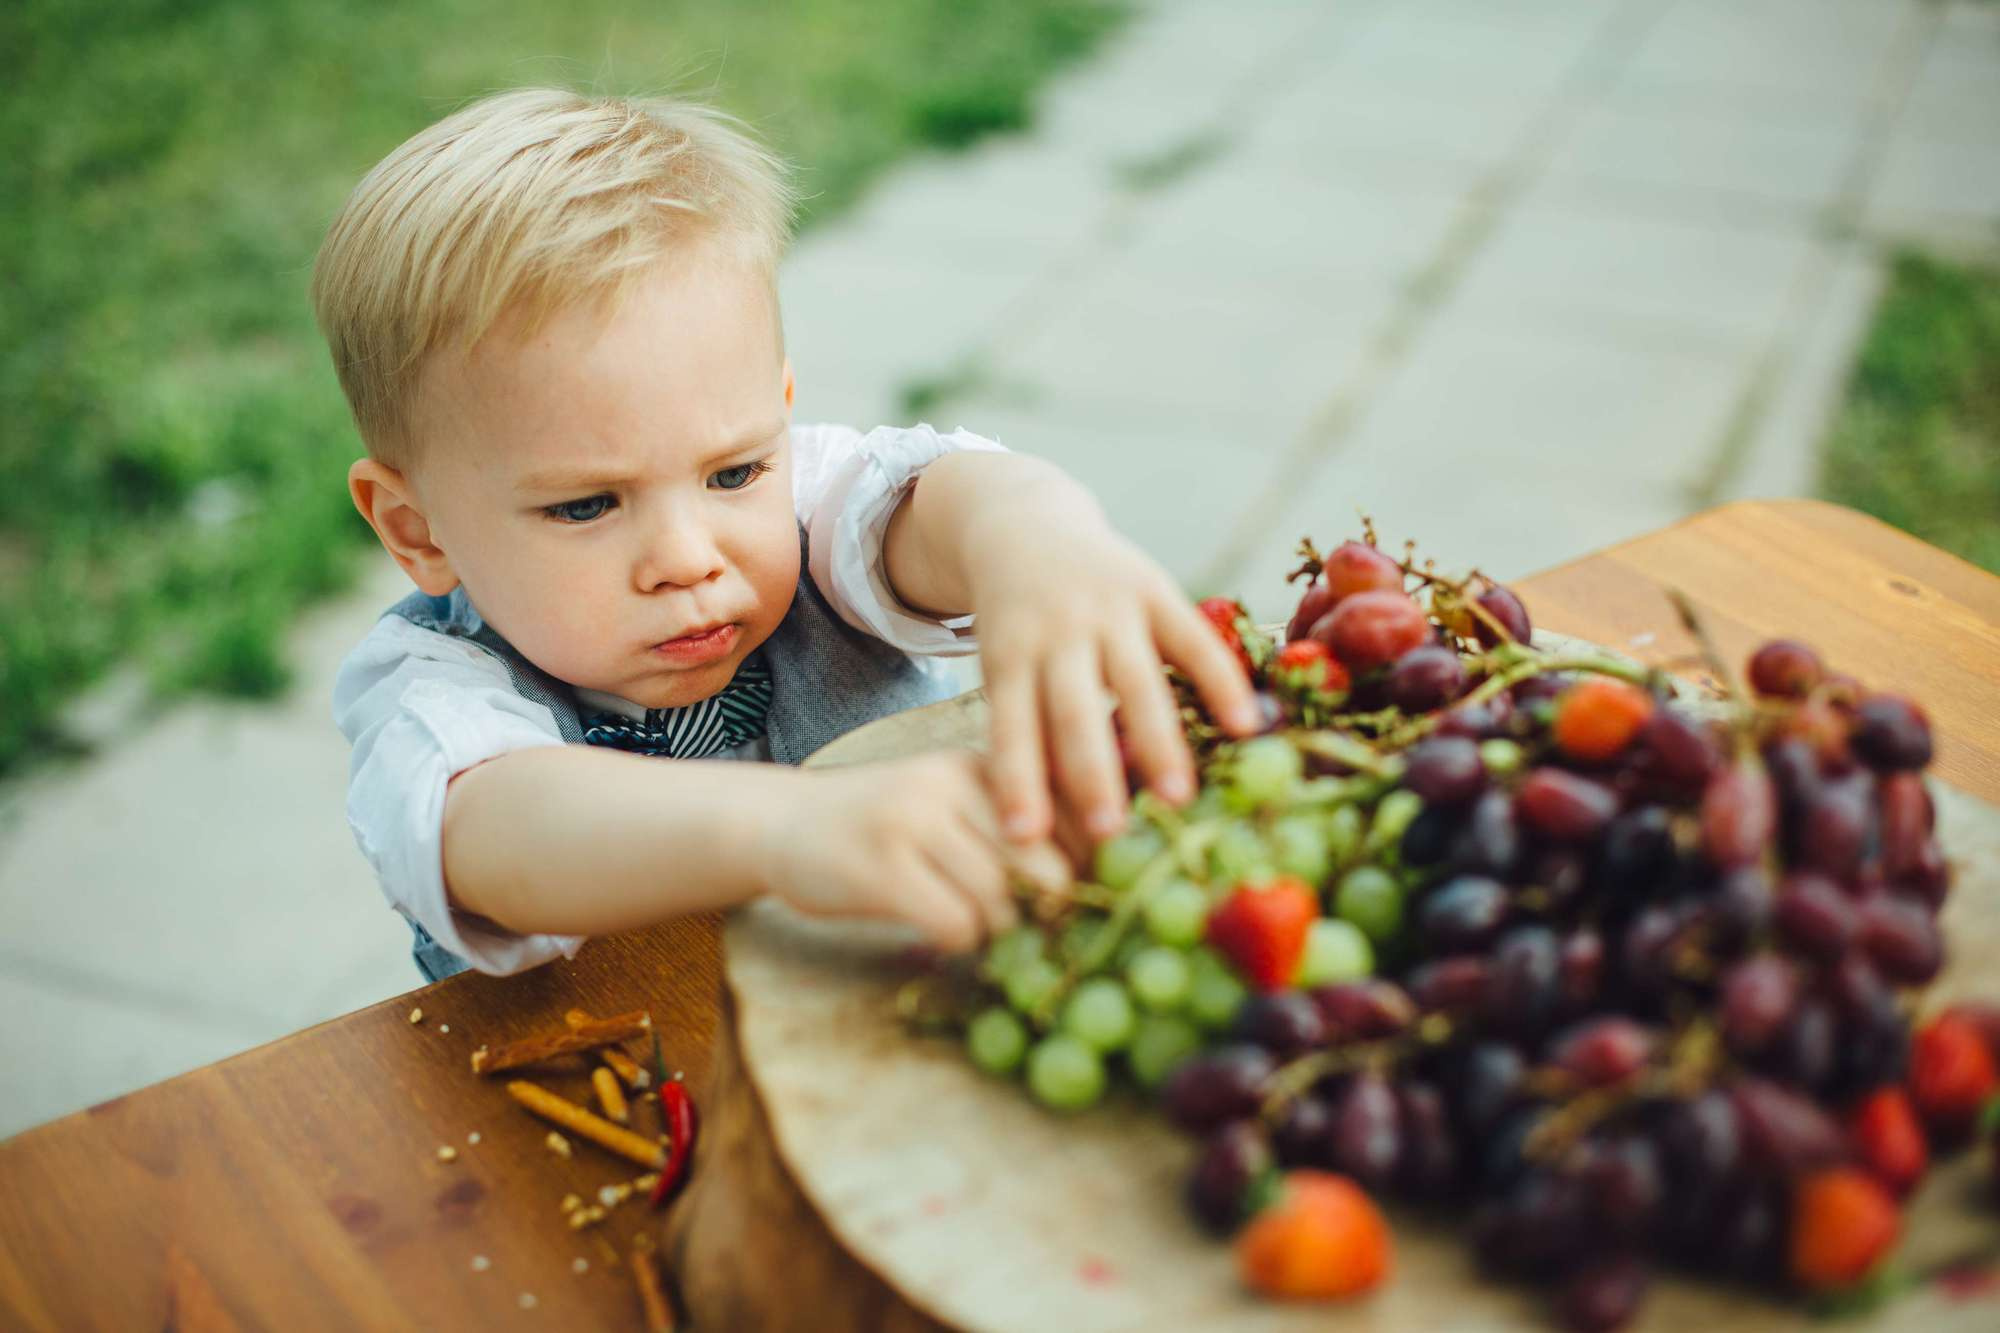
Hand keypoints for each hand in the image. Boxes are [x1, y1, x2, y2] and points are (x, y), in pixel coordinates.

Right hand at [754, 753, 1068, 951]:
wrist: (782, 823)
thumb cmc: (884, 823)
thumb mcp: (951, 798)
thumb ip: (1013, 817)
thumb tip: (1101, 870)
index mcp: (980, 765)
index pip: (1069, 816)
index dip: (1088, 868)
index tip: (1082, 896)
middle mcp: (950, 784)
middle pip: (1045, 864)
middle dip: (1050, 910)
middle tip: (1038, 929)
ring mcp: (913, 823)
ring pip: (1002, 900)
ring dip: (1000, 931)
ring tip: (982, 926)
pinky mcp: (881, 868)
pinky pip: (956, 923)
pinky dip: (961, 941)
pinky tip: (942, 931)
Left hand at [968, 505, 1261, 846]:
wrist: (1024, 525)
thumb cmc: (1014, 627)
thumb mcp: (1001, 664)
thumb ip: (1022, 726)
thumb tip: (1039, 829)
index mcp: (1007, 655)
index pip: (1011, 727)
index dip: (1017, 782)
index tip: (1025, 839)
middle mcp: (1055, 631)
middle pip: (1072, 709)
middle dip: (1089, 772)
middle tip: (1107, 832)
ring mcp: (1106, 607)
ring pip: (1134, 681)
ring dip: (1155, 740)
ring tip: (1177, 798)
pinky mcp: (1152, 587)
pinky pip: (1191, 641)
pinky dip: (1220, 682)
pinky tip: (1245, 727)